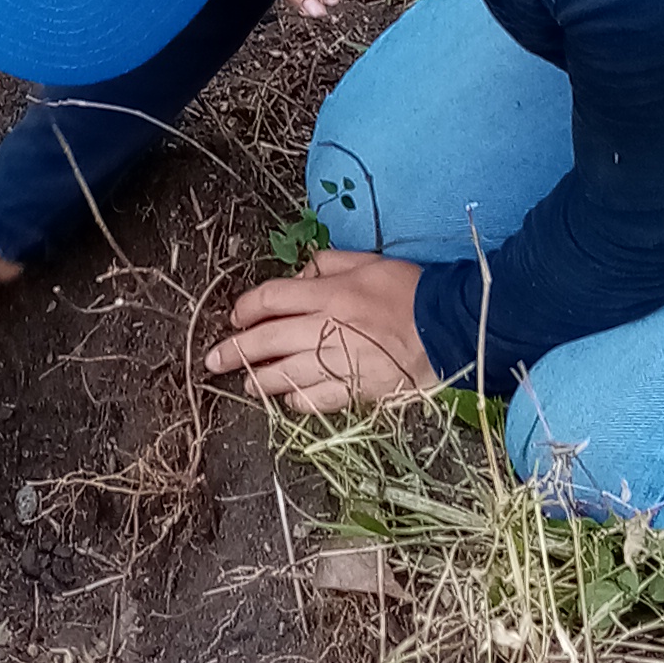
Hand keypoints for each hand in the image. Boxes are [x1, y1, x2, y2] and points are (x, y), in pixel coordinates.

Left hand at [206, 252, 438, 414]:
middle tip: (213, 361)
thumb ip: (328, 264)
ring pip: (285, 375)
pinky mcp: (355, 389)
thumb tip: (299, 277)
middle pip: (267, 340)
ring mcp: (340, 362)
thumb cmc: (410, 290)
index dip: (246, 308)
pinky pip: (314, 399)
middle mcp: (327, 328)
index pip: (271, 299)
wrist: (450, 328)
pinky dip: (296, 401)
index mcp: (330, 294)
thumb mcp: (368, 261)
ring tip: (247, 384)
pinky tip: (287, 400)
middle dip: (235, 350)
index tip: (235, 317)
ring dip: (260, 380)